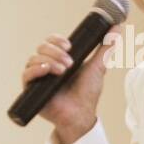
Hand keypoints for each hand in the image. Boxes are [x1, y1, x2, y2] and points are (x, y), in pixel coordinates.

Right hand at [20, 24, 122, 143]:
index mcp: (59, 58)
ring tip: (63, 71)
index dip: (57, 40)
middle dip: (56, 52)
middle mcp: (46, 65)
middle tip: (70, 63)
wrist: (80, 115)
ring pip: (34, 58)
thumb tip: (117, 28)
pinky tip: (47, 71)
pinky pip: (26, 74)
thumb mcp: (98, 67)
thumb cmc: (87, 93)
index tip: (69, 46)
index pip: (51, 41)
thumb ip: (106, 48)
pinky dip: (36, 69)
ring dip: (50, 61)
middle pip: (42, 47)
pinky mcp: (31, 88)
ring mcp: (38, 77)